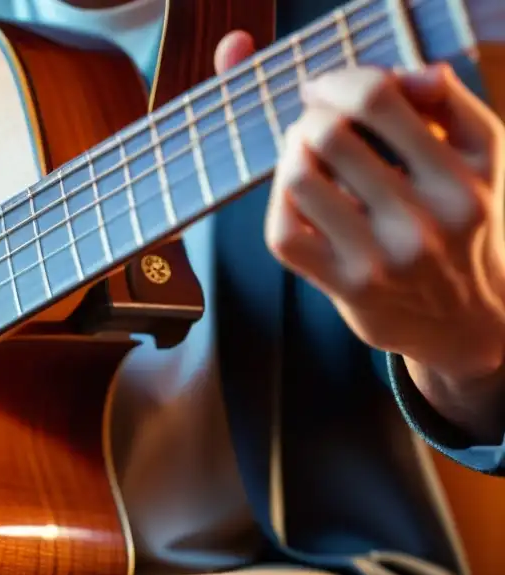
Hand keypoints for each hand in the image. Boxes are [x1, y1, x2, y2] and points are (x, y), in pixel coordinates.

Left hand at [216, 32, 504, 436]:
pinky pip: (284, 233)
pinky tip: (298, 198)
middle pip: (328, 135)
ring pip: (299, 179)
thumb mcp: (480, 158)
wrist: (466, 316)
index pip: (378, 100)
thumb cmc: (463, 222)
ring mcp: (381, 260)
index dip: (337, 82)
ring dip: (290, 156)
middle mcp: (424, 222)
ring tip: (304, 157)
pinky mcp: (346, 288)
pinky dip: (280, 204)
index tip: (324, 89)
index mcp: (462, 178)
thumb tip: (413, 73)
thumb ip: (448, 105)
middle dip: (310, 118)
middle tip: (313, 126)